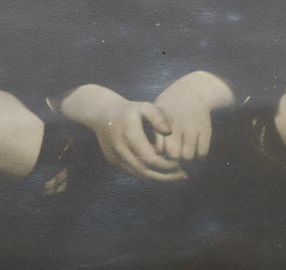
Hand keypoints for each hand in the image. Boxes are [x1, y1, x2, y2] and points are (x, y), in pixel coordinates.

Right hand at [61, 85, 186, 180]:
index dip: (167, 165)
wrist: (102, 113)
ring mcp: (115, 157)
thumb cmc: (129, 110)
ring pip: (139, 174)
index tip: (181, 165)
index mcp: (131, 135)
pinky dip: (146, 174)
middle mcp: (121, 149)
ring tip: (174, 176)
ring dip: (157, 178)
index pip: (152, 158)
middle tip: (183, 175)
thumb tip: (169, 132)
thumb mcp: (144, 107)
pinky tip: (159, 172)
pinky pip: (132, 172)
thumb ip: (158, 118)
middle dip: (166, 176)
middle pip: (146, 171)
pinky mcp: (113, 162)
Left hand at [153, 71, 233, 161]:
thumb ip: (152, 134)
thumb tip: (153, 158)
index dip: (159, 155)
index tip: (161, 153)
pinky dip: (199, 156)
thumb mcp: (155, 114)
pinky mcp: (206, 128)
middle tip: (173, 156)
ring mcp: (193, 125)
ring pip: (188, 156)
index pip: (159, 148)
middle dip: (173, 159)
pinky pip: (202, 152)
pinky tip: (195, 150)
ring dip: (186, 159)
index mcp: (162, 119)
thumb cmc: (168, 109)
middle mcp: (177, 122)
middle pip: (173, 155)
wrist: (191, 92)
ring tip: (183, 153)